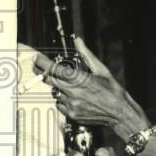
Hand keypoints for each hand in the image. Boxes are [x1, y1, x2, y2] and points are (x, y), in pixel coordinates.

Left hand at [33, 36, 147, 141]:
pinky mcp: (71, 114)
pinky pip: (59, 104)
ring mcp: (71, 104)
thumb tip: (78, 41)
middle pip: (49, 80)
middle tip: (41, 69)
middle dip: (43, 73)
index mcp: (80, 79)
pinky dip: (62, 99)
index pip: (54, 69)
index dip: (42, 63)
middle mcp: (73, 92)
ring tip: (67, 85)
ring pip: (54, 92)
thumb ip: (86, 54)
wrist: (119, 112)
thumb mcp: (101, 69)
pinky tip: (72, 97)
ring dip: (56, 87)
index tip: (36, 58)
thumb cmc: (112, 91)